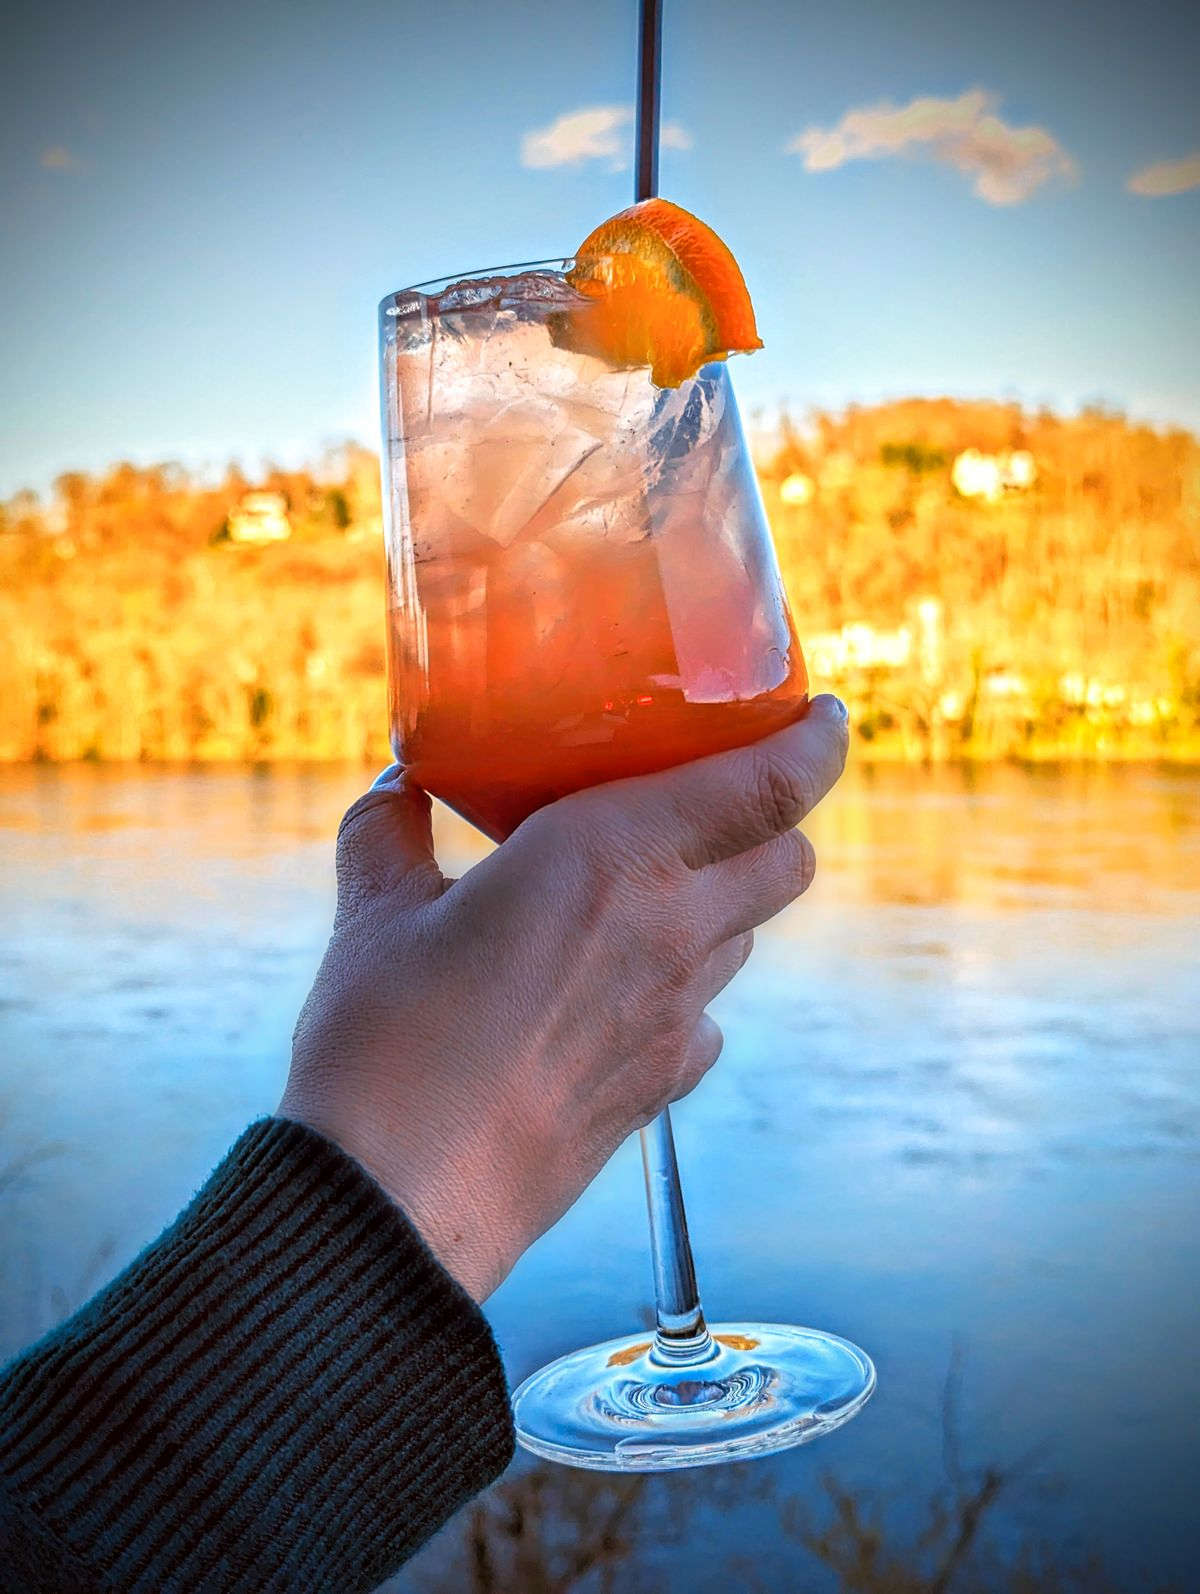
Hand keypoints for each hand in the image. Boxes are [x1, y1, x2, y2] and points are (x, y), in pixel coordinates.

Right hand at [279, 695, 848, 1300]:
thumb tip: (395, 788)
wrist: (398, 1201)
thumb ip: (387, 832)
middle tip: (720, 802)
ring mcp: (677, 1016)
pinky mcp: (662, 1085)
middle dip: (772, 822)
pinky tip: (618, 993)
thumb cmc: (384, 1041)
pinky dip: (684, 992)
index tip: (823, 716)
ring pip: (747, 935)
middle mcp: (669, 929)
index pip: (769, 785)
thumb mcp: (375, 913)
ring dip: (722, 901)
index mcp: (611, 857)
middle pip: (788, 859)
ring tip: (648, 891)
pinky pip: (706, 1018)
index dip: (815, 744)